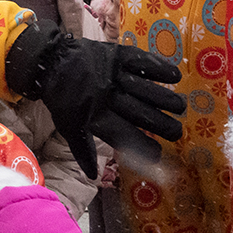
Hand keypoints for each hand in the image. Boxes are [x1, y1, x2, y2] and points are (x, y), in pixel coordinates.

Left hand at [6, 28, 184, 178]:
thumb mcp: (68, 126)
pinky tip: (176, 76)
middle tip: (178, 132)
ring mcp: (113, 75)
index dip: (143, 147)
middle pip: (140, 113)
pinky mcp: (116, 55)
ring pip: (145, 89)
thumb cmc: (62, 98)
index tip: (159, 155)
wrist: (50, 62)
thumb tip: (93, 176)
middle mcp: (107, 97)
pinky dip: (159, 67)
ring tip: (181, 107)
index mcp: (95, 116)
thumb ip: (83, 150)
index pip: (124, 135)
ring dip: (165, 99)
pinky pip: (141, 61)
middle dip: (162, 124)